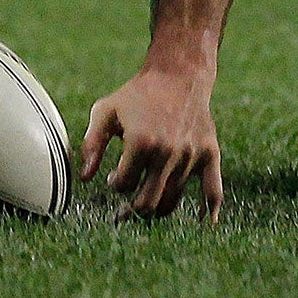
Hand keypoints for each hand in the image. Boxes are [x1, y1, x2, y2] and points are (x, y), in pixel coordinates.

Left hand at [80, 67, 223, 221]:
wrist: (178, 74)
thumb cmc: (137, 93)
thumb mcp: (106, 111)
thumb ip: (92, 144)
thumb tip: (85, 178)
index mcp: (140, 143)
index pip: (124, 185)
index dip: (116, 184)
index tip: (115, 177)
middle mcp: (167, 153)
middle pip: (148, 202)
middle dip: (133, 209)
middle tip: (126, 208)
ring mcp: (190, 156)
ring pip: (172, 200)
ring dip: (158, 207)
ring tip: (148, 202)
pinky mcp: (210, 154)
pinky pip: (213, 191)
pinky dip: (208, 210)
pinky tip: (204, 222)